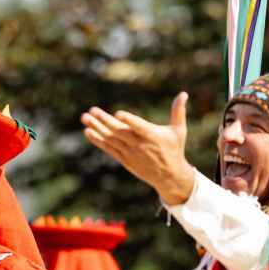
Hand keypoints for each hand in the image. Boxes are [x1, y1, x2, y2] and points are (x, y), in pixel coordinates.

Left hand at [81, 92, 195, 205]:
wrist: (169, 176)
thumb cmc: (174, 150)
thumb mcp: (179, 131)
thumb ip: (178, 112)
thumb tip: (183, 94)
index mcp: (153, 136)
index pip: (139, 127)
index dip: (129, 121)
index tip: (118, 114)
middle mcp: (140, 145)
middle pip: (120, 132)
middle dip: (105, 121)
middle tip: (92, 111)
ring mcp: (131, 153)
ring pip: (111, 140)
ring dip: (97, 129)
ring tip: (85, 118)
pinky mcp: (125, 160)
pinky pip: (109, 149)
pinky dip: (99, 141)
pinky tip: (88, 132)